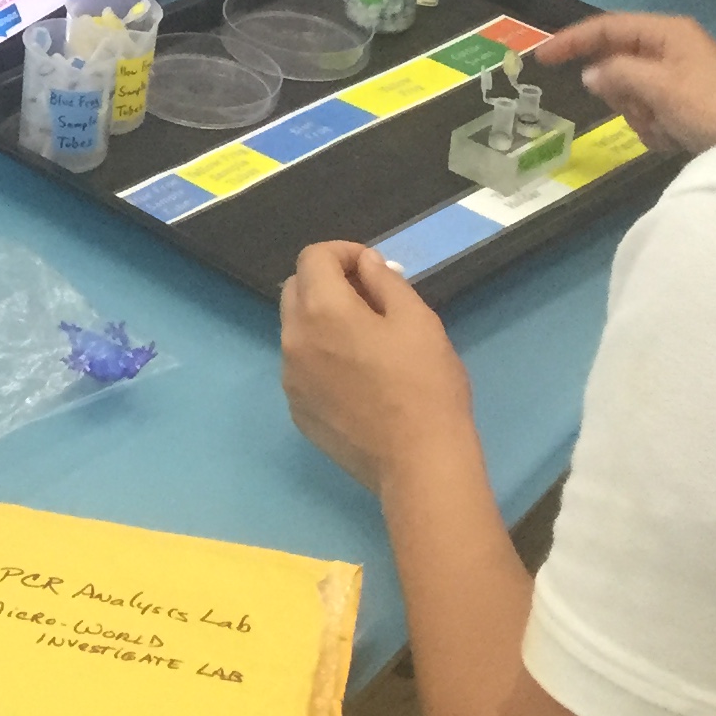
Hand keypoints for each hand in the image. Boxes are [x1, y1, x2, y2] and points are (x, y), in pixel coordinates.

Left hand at [278, 240, 474, 494]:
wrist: (419, 463)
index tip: (373, 268)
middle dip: (327, 282)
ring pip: (296, 330)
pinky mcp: (296, 411)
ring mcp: (290, 378)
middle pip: (295, 288)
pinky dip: (320, 357)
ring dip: (322, 321)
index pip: (313, 257)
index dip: (343, 252)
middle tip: (370, 300)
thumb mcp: (418, 320)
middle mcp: (293, 339)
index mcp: (321, 310)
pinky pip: (300, 367)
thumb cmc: (425, 386)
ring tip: (365, 341)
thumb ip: (385, 281)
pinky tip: (356, 379)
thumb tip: (365, 264)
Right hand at [536, 14, 715, 156]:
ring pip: (630, 93)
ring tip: (666, 127)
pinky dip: (655, 127)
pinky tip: (674, 137)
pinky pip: (648, 111)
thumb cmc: (709, 107)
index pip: (608, 27)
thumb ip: (617, 74)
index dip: (573, 40)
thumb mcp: (658, 87)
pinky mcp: (682, 104)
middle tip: (639, 109)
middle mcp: (671, 49)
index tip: (543, 57)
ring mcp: (677, 77)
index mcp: (667, 33)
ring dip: (641, 114)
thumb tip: (589, 74)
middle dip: (622, 93)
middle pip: (618, 64)